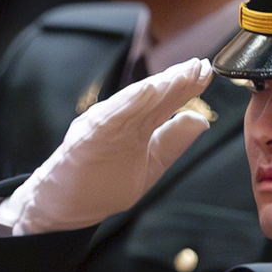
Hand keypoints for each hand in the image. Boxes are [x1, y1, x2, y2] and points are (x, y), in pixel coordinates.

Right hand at [0, 61, 214, 233]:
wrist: (63, 206)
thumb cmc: (103, 183)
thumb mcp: (150, 163)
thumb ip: (173, 142)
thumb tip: (201, 120)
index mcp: (136, 126)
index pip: (166, 102)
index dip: (187, 86)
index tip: (208, 71)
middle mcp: (120, 121)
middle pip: (153, 97)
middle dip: (177, 80)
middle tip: (200, 64)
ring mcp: (102, 129)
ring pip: (134, 103)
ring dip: (157, 87)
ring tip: (180, 74)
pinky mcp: (87, 140)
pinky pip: (110, 119)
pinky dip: (128, 104)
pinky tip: (147, 91)